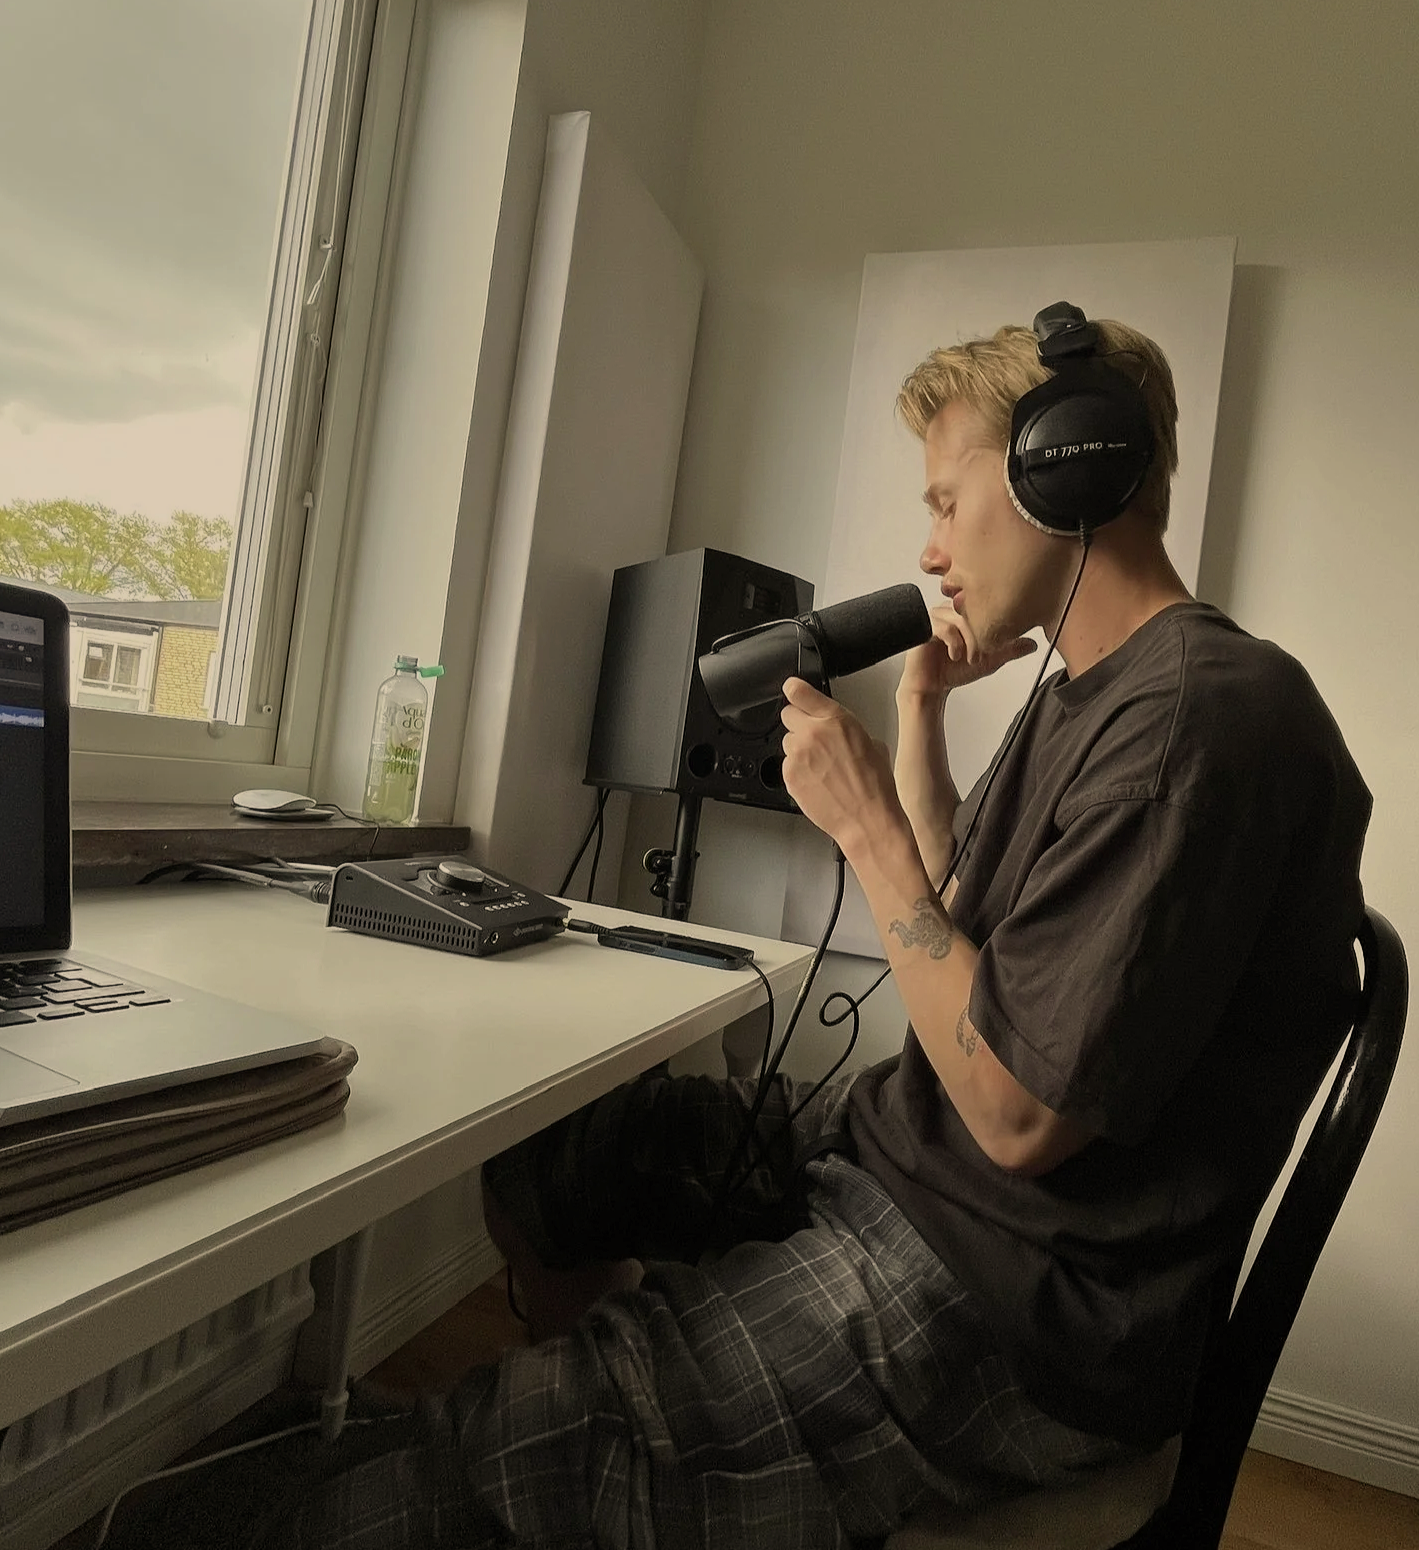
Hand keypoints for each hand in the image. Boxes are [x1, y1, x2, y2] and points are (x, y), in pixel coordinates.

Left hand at [780, 676, 904, 855]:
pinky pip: (787, 765)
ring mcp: (797, 755)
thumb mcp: (872, 743)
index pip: (799, 691)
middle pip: (788, 715)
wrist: (868, 819)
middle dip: (800, 724)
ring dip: (799, 750)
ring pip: (788, 742)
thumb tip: (837, 729)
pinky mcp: (789, 775)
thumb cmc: (875, 787)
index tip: (793, 690)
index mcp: (836, 719)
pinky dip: (798, 771)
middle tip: (816, 741)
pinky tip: (817, 782)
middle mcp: (813, 733)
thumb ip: (846, 728)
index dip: (795, 690)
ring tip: (821, 768)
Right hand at [897, 604, 1036, 699]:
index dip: (993, 625)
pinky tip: (955, 656)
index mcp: (964, 612)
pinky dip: (954, 643)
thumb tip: (1033, 644)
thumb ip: (1009, 650)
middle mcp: (949, 610)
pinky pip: (944, 627)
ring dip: (970, 641)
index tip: (994, 645)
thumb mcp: (989, 660)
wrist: (931, 686)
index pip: (984, 606)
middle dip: (982, 635)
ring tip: (970, 659)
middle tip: (981, 656)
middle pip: (974, 609)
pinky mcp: (924, 627)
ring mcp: (936, 616)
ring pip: (961, 618)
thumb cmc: (953, 670)